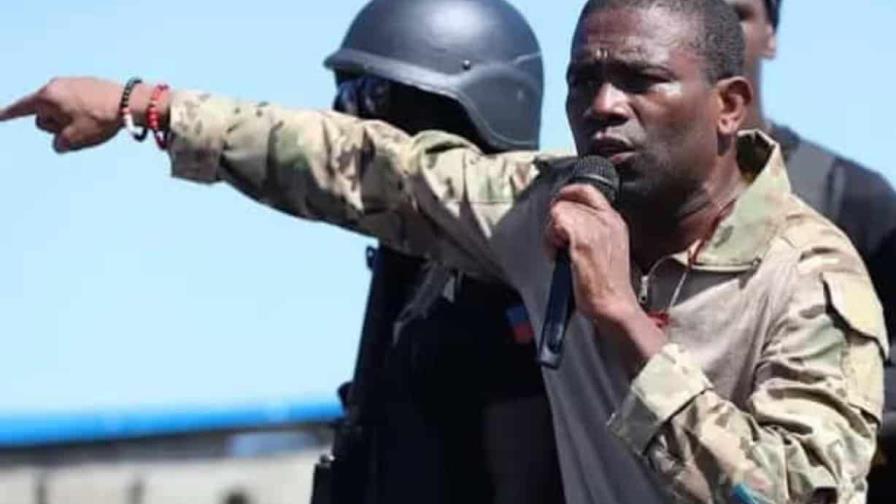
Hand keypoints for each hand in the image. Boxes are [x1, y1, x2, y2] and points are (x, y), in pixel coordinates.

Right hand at [0, 77, 129, 152]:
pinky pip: (78, 106)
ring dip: (71, 122)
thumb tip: (61, 142)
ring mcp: (73, 83)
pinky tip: (100, 117)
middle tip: (79, 129)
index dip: (8, 114)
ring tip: (93, 123)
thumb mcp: (74, 139)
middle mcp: (57, 86)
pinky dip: (84, 115)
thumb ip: (59, 143)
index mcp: (47, 97)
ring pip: (63, 112)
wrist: (130, 103)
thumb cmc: (99, 120)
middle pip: (46, 116)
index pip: (22, 108)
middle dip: (56, 127)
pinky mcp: (88, 85)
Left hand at [544, 184, 665, 371]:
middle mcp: (608, 219)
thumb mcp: (605, 249)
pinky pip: (556, 222)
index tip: (557, 207)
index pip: (588, 190)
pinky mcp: (584, 240)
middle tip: (556, 240)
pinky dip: (550, 239)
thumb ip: (591, 230)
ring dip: (551, 231)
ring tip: (558, 251)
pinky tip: (556, 254)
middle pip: (569, 199)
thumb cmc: (605, 285)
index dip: (567, 194)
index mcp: (614, 221)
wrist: (613, 304)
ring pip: (559, 210)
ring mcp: (596, 228)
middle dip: (556, 218)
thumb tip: (565, 223)